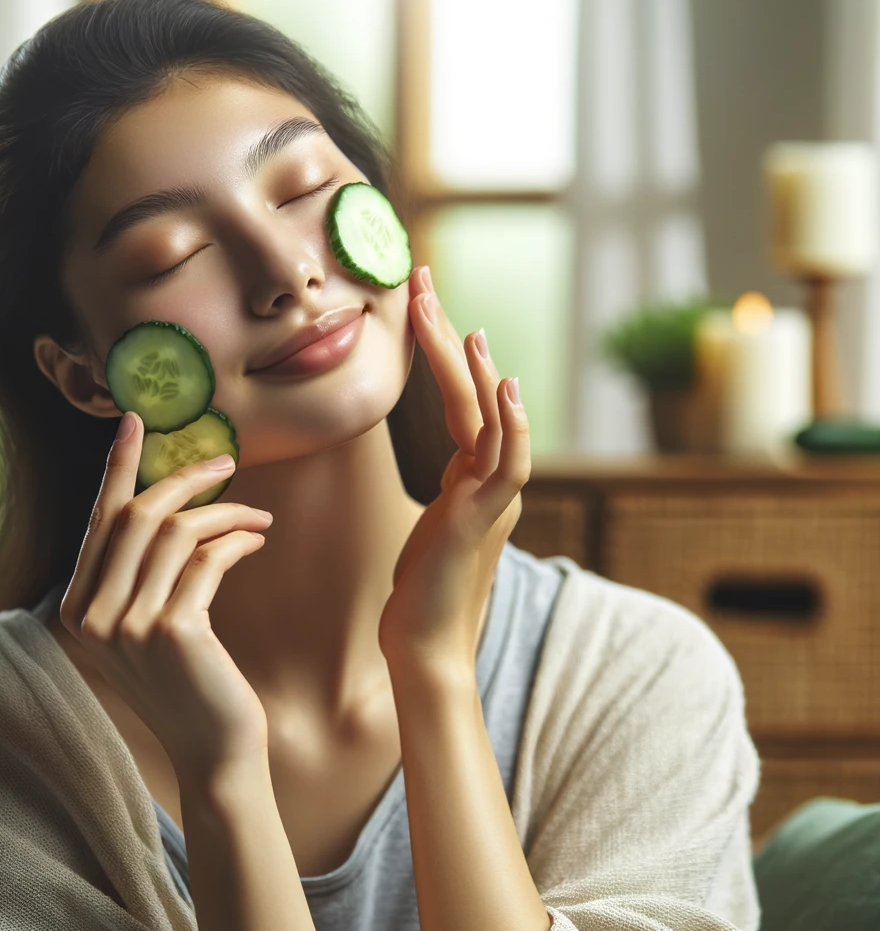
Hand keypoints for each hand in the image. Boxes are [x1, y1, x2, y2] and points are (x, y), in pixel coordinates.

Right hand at [59, 411, 274, 776]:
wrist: (215, 750)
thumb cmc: (188, 683)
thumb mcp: (146, 626)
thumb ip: (137, 575)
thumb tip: (166, 504)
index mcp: (75, 610)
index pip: (98, 521)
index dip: (118, 467)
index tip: (135, 421)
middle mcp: (91, 616)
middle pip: (137, 515)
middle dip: (185, 478)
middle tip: (226, 462)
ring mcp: (127, 625)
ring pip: (178, 532)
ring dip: (225, 513)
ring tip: (257, 516)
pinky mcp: (173, 631)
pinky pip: (207, 560)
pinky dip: (237, 540)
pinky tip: (257, 539)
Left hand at [378, 266, 530, 690]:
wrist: (425, 647)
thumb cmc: (419, 594)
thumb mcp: (428, 532)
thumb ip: (445, 501)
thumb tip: (440, 486)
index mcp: (472, 480)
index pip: (461, 404)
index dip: (444, 355)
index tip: (425, 310)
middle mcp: (487, 481)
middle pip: (474, 396)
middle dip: (449, 340)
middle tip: (424, 284)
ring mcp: (490, 499)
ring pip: (489, 420)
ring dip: (473, 370)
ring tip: (459, 321)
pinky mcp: (484, 519)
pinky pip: (507, 464)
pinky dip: (511, 425)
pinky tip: (505, 387)